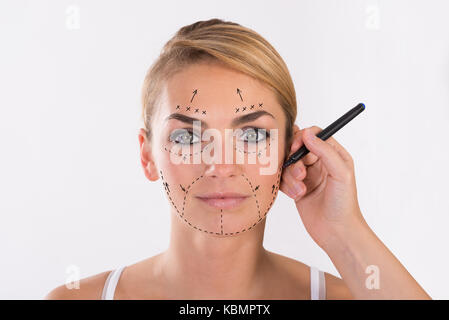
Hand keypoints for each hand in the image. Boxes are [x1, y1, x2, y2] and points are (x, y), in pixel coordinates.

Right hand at [280, 125, 365, 250]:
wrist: (336, 232)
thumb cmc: (344, 204)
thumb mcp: (340, 173)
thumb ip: (325, 151)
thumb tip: (307, 134)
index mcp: (334, 155)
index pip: (314, 135)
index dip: (302, 138)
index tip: (296, 148)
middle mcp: (320, 163)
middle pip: (297, 148)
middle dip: (295, 161)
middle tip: (300, 174)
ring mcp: (307, 175)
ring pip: (288, 164)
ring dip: (290, 177)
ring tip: (300, 190)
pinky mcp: (296, 188)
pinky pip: (283, 179)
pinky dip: (286, 186)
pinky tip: (296, 196)